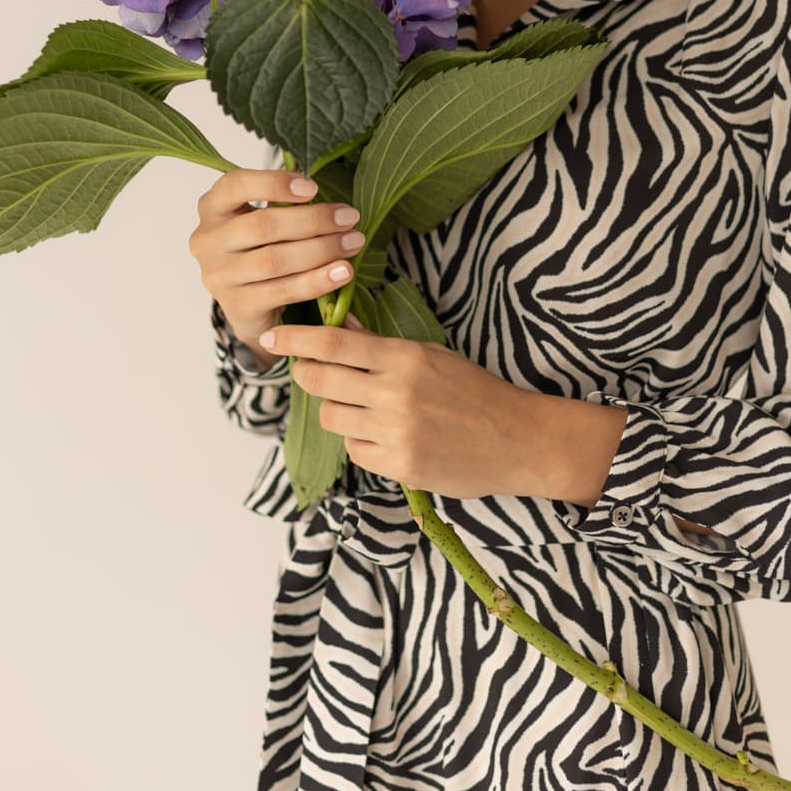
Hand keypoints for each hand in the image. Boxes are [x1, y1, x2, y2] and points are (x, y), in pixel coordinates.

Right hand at [187, 168, 364, 359]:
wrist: (248, 304)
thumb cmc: (260, 249)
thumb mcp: (263, 219)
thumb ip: (285, 204)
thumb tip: (330, 200)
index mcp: (212, 208)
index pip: (234, 185)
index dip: (274, 183)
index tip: (313, 187)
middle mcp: (207, 241)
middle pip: (263, 225)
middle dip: (313, 220)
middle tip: (350, 218)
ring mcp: (219, 277)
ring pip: (274, 260)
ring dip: (321, 249)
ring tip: (353, 242)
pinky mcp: (237, 306)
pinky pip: (283, 291)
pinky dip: (317, 280)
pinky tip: (342, 272)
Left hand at [258, 318, 540, 498]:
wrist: (517, 440)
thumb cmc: (475, 392)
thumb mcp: (431, 356)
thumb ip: (382, 345)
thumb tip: (342, 324)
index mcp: (405, 358)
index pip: (335, 343)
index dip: (297, 339)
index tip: (273, 337)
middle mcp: (396, 393)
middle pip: (320, 380)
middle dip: (306, 374)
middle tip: (307, 371)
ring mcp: (395, 432)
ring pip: (332, 417)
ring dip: (337, 410)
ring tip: (362, 407)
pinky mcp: (399, 466)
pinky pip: (355, 450)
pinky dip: (362, 442)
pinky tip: (385, 436)